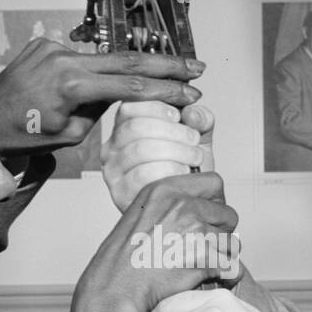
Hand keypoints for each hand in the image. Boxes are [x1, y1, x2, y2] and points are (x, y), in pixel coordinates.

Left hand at [0, 38, 204, 155]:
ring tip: (147, 82)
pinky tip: (83, 88)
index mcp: (72, 85)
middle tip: (196, 67)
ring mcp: (54, 48)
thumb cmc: (27, 135)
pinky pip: (80, 58)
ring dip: (129, 70)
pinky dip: (91, 71)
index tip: (191, 91)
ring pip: (104, 59)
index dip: (167, 89)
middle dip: (166, 64)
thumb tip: (122, 92)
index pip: (132, 86)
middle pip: (128, 60)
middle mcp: (64, 59)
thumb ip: (101, 109)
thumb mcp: (73, 133)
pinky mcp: (45, 44)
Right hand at [70, 174, 237, 311]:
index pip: (214, 183)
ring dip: (222, 256)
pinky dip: (225, 275)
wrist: (116, 287)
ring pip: (232, 243)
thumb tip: (199, 203)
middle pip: (228, 214)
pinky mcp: (203, 257)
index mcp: (166, 189)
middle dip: (222, 232)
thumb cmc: (123, 258)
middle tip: (205, 246)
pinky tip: (209, 277)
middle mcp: (182, 206)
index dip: (216, 202)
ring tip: (202, 264)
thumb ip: (170, 202)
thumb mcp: (140, 212)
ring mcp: (194, 231)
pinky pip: (231, 266)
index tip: (209, 216)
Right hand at [101, 101, 215, 211]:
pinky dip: (169, 171)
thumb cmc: (186, 169)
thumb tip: (192, 112)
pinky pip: (143, 175)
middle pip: (136, 127)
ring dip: (176, 151)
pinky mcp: (120, 192)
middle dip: (173, 131)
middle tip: (193, 140)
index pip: (129, 107)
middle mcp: (112, 148)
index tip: (179, 117)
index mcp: (125, 128)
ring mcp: (113, 171)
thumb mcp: (197, 138)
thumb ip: (199, 119)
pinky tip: (182, 174)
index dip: (157, 107)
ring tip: (194, 158)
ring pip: (141, 149)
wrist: (187, 205)